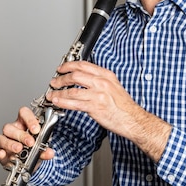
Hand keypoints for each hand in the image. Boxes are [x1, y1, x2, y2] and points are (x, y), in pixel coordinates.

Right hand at [0, 106, 54, 166]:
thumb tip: (49, 153)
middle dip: (21, 135)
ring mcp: (4, 141)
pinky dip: (0, 153)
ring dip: (10, 143)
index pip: (23, 113)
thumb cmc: (33, 150)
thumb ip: (44, 150)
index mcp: (23, 123)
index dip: (29, 119)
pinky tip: (4, 154)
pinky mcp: (1, 153)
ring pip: (0, 138)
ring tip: (19, 149)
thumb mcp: (41, 149)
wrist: (28, 165)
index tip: (36, 129)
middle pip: (10, 127)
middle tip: (30, 143)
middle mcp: (12, 130)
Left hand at [48, 60, 170, 161]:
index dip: (69, 65)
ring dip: (58, 92)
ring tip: (51, 94)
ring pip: (72, 90)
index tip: (61, 68)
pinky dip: (62, 102)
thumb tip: (82, 79)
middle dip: (61, 78)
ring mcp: (98, 95)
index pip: (83, 65)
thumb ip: (99, 80)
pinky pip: (74, 103)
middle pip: (75, 75)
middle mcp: (102, 83)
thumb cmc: (124, 106)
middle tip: (54, 81)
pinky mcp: (95, 107)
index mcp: (106, 75)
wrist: (134, 120)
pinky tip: (57, 101)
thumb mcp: (113, 86)